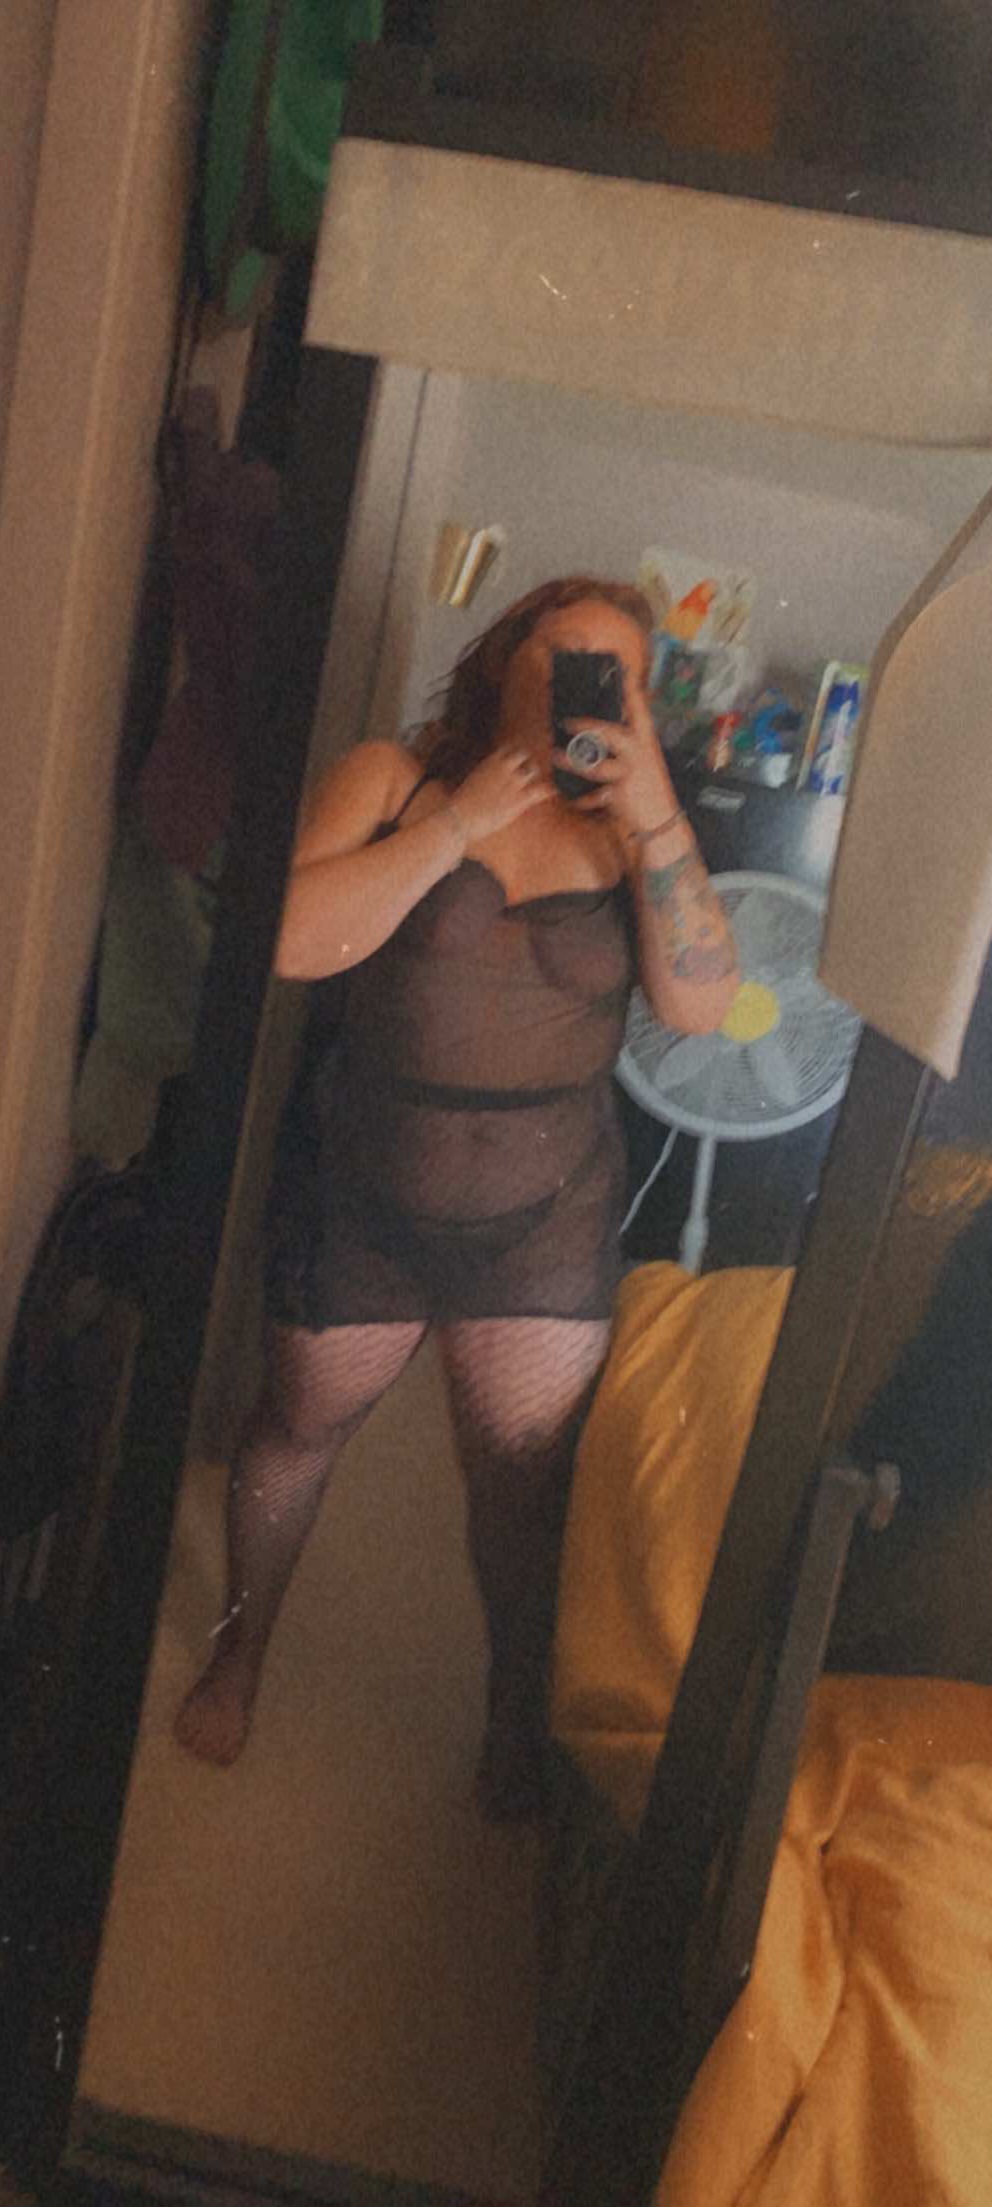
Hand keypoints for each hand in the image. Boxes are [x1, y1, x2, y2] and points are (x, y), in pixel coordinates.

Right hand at [448, 745, 551, 844]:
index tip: (515, 761)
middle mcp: (503, 767)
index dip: (512, 756)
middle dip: (525, 762)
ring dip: (533, 775)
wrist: (459, 818)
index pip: (508, 750)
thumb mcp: (472, 783)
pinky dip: (547, 790)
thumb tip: (486, 779)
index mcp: (490, 761)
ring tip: (534, 781)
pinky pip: (541, 790)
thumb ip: (484, 776)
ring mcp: (513, 782)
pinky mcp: (520, 799)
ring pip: (533, 770)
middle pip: (522, 755)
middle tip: (528, 769)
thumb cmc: (461, 805)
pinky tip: (551, 791)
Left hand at [554, 691, 675, 840]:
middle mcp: (638, 752)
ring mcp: (629, 772)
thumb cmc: (649, 787)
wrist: (662, 818)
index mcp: (645, 740)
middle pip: (610, 732)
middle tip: (566, 721)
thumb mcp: (644, 761)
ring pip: (596, 763)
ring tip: (555, 755)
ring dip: (572, 760)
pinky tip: (574, 799)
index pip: (639, 708)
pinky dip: (584, 798)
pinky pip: (595, 794)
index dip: (629, 688)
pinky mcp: (620, 792)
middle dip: (586, 726)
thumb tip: (599, 733)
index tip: (621, 667)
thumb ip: (628, 745)